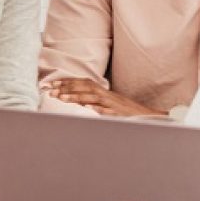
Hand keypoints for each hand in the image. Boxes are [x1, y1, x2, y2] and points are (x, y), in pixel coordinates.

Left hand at [46, 78, 164, 117]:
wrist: (148, 117)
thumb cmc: (126, 113)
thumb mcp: (109, 105)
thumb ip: (94, 102)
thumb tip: (76, 102)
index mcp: (104, 93)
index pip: (84, 83)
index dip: (67, 82)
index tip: (51, 85)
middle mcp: (108, 96)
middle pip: (86, 87)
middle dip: (67, 87)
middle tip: (51, 91)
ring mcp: (114, 105)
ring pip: (94, 98)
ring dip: (77, 97)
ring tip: (63, 98)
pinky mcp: (120, 115)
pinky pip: (108, 111)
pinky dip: (97, 109)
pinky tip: (87, 109)